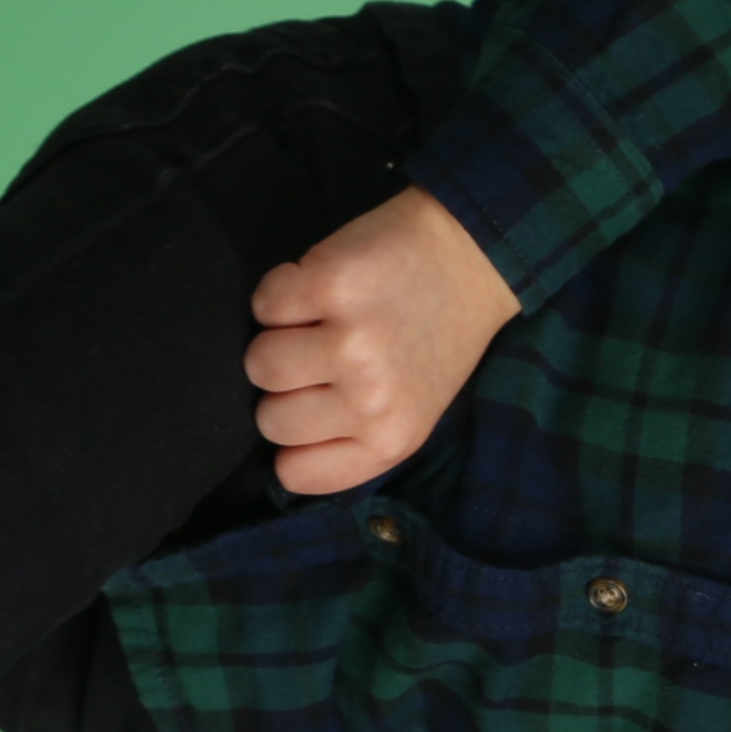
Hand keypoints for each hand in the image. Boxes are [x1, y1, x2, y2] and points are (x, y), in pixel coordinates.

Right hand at [243, 183, 522, 494]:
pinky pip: (265, 306)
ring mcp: (350, 343)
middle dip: (286, 388)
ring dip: (278, 338)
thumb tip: (283, 449)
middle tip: (322, 356)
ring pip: (259, 364)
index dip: (293, 440)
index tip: (313, 408)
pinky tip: (319, 287)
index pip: (294, 473)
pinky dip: (281, 291)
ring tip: (319, 321)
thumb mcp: (412, 412)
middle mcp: (371, 400)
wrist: (471, 258)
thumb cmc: (434, 337)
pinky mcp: (330, 286)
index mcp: (390, 439)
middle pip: (270, 420)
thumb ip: (355, 438)